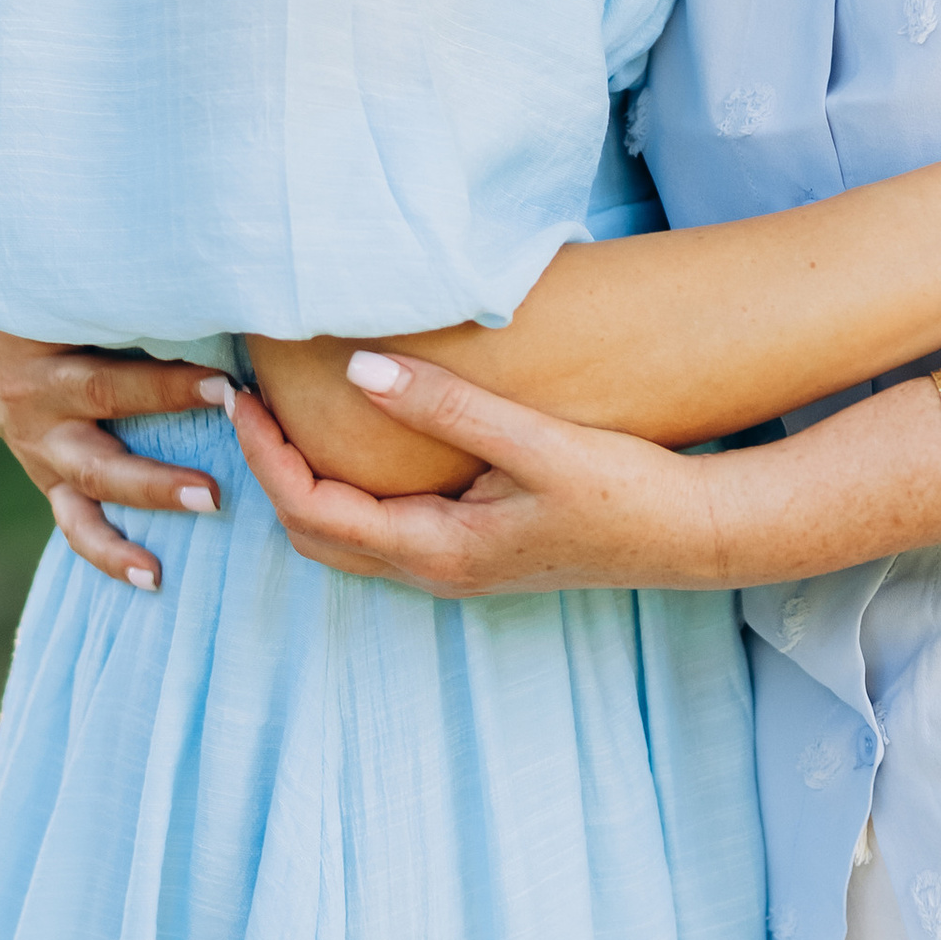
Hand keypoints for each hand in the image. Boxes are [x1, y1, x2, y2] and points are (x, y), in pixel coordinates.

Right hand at [0, 65, 217, 589]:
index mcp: (22, 337)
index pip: (97, 356)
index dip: (158, 374)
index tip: (223, 379)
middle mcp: (27, 399)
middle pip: (101, 420)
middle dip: (164, 430)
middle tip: (229, 442)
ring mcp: (34, 444)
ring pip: (91, 481)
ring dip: (148, 498)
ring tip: (210, 506)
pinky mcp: (44, 473)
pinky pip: (72, 522)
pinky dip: (107, 553)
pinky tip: (154, 579)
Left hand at [220, 357, 731, 598]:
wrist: (697, 537)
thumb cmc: (627, 492)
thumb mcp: (535, 442)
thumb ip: (445, 407)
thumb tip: (359, 369)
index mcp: (438, 551)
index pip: (315, 509)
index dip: (266, 456)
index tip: (243, 398)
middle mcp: (437, 570)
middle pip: (316, 533)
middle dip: (270, 472)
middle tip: (250, 404)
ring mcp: (457, 567)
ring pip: (347, 536)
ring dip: (305, 483)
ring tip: (288, 417)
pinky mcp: (477, 551)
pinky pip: (383, 529)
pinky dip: (347, 490)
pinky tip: (357, 442)